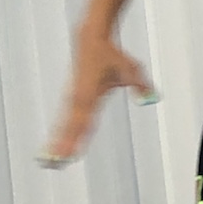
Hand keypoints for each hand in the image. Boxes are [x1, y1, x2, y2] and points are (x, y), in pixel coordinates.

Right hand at [37, 26, 157, 167]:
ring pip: (65, 125)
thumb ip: (141, 85)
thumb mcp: (131, 69)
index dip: (77, 139)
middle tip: (54, 164)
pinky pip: (65, 118)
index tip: (70, 154)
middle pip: (70, 127)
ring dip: (58, 142)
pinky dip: (60, 132)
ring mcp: (73, 98)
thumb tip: (152, 99)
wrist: (91, 38)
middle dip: (63, 146)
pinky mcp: (72, 97)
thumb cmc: (112, 55)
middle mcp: (78, 98)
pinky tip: (55, 145)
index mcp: (90, 94)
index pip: (84, 122)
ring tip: (49, 160)